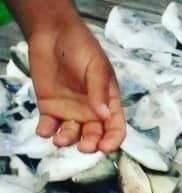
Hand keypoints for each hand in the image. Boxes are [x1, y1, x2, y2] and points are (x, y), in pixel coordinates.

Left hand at [25, 11, 124, 152]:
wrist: (52, 33)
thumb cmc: (82, 47)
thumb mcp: (97, 67)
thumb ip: (100, 91)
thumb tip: (103, 115)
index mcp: (108, 104)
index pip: (115, 129)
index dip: (112, 141)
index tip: (105, 147)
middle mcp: (91, 113)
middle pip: (94, 136)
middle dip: (90, 144)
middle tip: (83, 146)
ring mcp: (71, 112)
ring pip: (72, 135)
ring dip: (67, 140)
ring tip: (59, 140)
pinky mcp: (50, 108)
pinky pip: (49, 125)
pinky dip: (46, 131)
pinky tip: (44, 132)